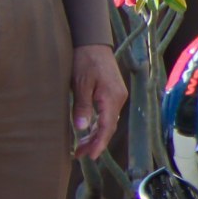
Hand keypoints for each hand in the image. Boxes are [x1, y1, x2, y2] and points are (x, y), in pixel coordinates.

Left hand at [71, 44, 126, 160]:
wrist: (93, 42)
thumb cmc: (85, 60)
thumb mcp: (80, 83)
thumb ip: (82, 106)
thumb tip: (82, 128)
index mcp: (112, 97)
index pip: (107, 126)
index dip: (99, 143)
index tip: (90, 156)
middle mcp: (118, 99)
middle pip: (109, 126)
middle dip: (95, 142)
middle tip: (79, 155)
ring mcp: (116, 96)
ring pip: (108, 121)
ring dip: (96, 135)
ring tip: (80, 147)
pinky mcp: (112, 93)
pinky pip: (107, 114)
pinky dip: (98, 124)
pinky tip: (88, 130)